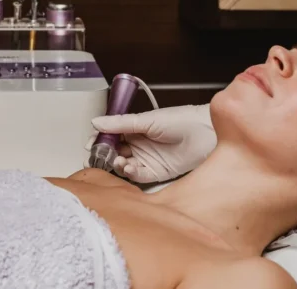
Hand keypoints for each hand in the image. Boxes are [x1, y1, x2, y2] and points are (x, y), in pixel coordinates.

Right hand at [84, 105, 215, 182]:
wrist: (205, 134)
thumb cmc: (181, 120)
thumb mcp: (147, 119)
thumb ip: (120, 123)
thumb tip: (97, 122)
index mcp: (135, 128)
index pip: (111, 135)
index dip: (100, 140)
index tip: (91, 143)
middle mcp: (139, 144)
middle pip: (115, 152)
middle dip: (106, 155)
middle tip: (101, 156)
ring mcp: (147, 159)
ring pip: (124, 165)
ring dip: (118, 164)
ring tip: (118, 161)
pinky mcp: (156, 173)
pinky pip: (137, 176)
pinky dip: (131, 173)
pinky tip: (129, 168)